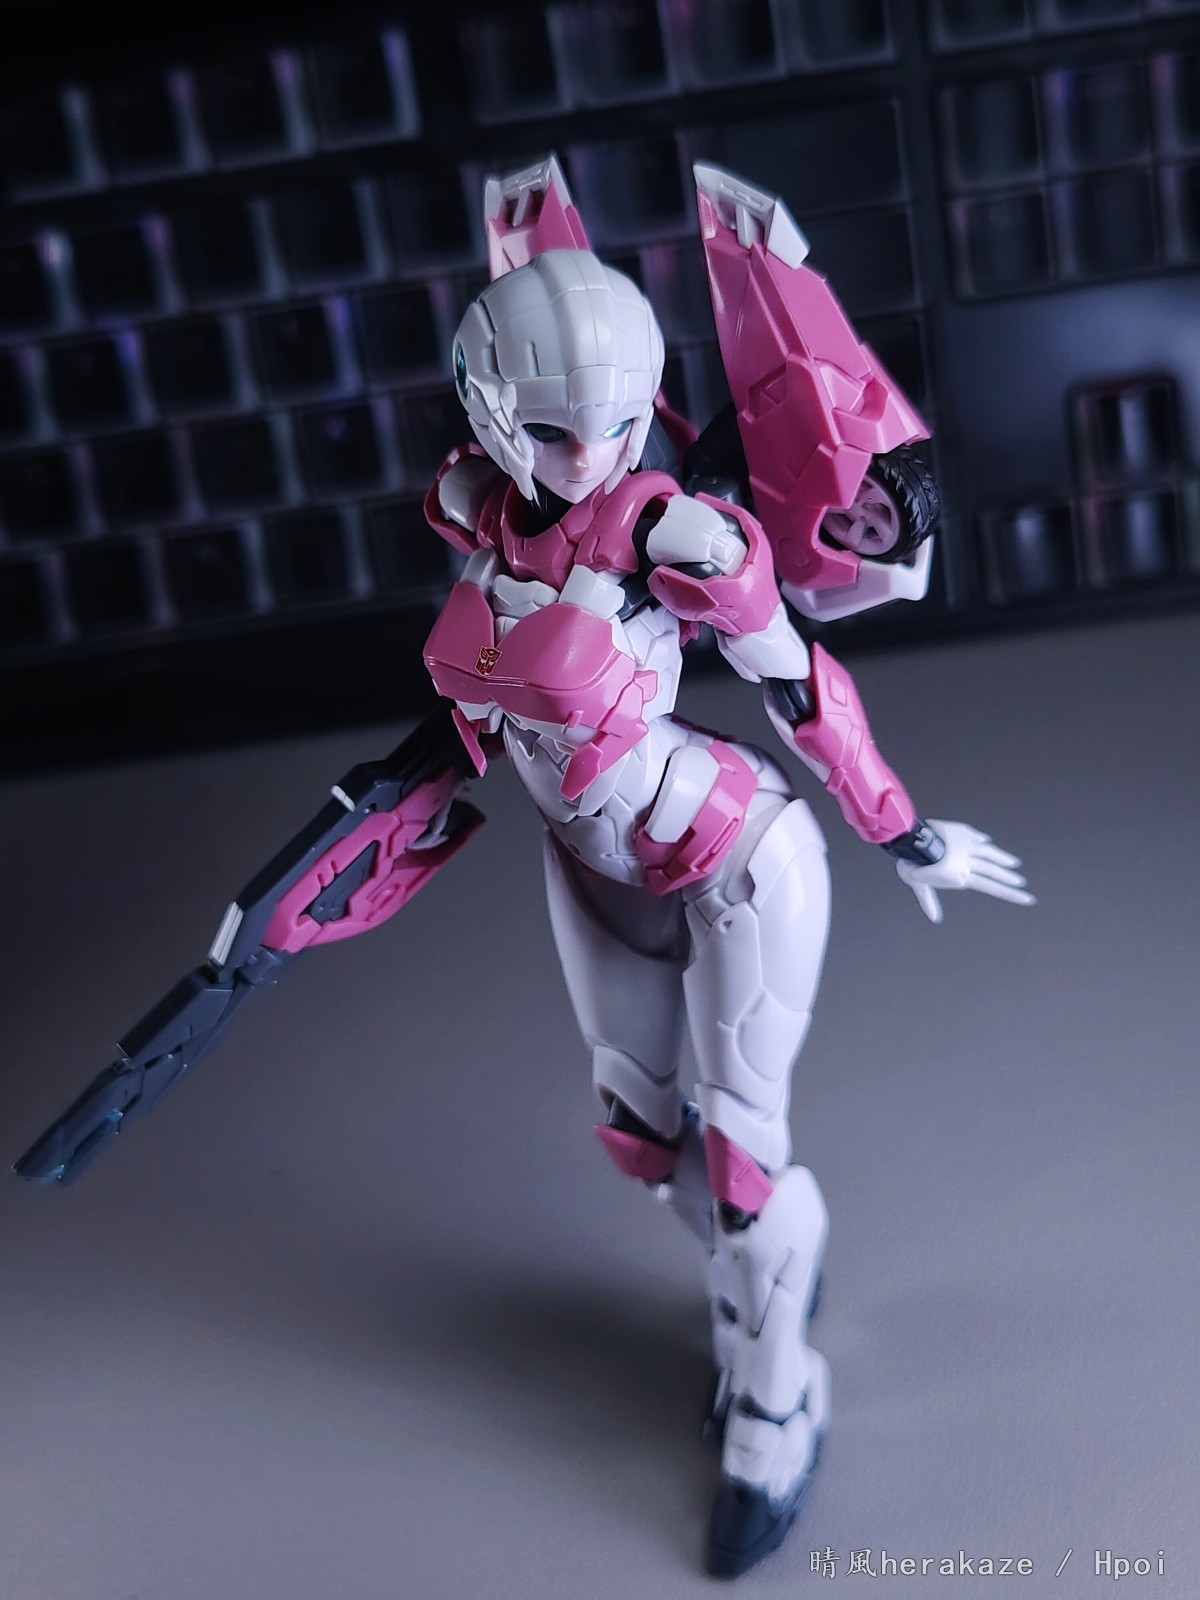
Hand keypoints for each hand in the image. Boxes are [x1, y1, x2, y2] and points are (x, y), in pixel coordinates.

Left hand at [894, 819, 1033, 924]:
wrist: (911, 840)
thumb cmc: (911, 864)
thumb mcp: (918, 885)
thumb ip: (928, 900)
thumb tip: (934, 918)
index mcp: (960, 877)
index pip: (991, 887)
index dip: (1010, 893)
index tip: (1027, 898)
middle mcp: (967, 862)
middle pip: (994, 870)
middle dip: (1009, 877)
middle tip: (1022, 882)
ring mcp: (966, 845)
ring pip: (989, 852)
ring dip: (1002, 858)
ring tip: (1014, 862)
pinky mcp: (961, 832)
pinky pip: (975, 836)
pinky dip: (982, 840)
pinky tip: (988, 841)